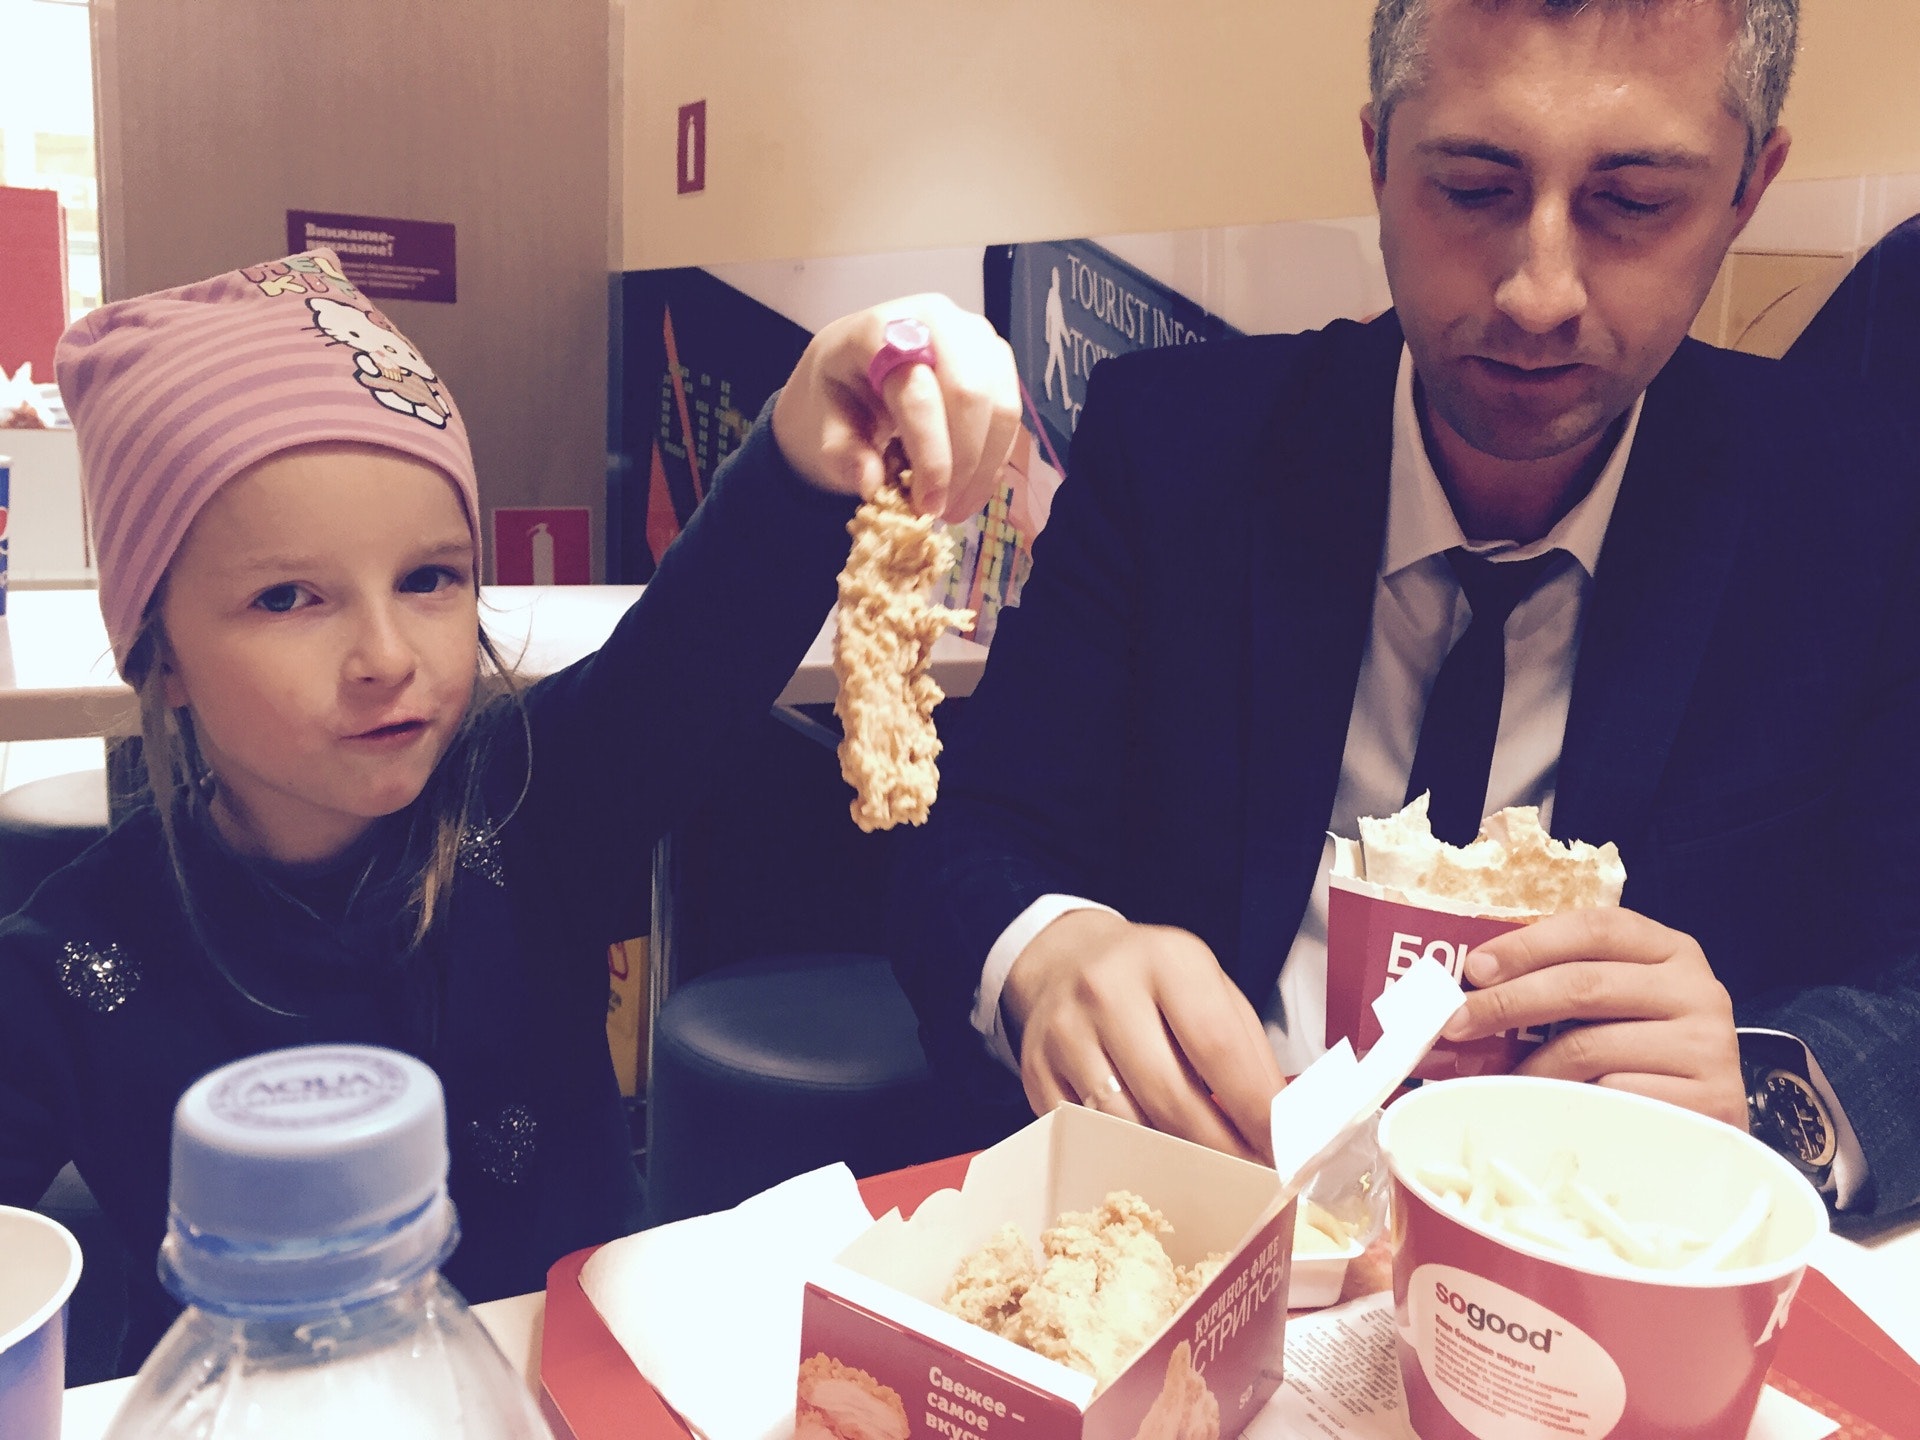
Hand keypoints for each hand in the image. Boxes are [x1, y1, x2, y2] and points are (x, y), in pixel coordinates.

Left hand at [771, 294, 1020, 522]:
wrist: (854, 361)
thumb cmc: (839, 390)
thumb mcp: (822, 420)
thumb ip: (842, 452)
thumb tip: (872, 484)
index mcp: (881, 328)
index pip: (919, 394)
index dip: (930, 458)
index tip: (927, 508)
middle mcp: (935, 319)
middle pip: (971, 394)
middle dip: (964, 464)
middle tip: (945, 512)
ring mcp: (974, 335)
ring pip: (1001, 405)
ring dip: (985, 467)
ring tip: (959, 509)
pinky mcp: (997, 358)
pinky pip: (1011, 413)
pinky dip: (996, 458)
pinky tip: (973, 489)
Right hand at [1002, 910, 1286, 1161]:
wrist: (1068, 959)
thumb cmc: (1153, 983)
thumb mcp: (1208, 989)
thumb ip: (1244, 1049)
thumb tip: (1278, 1125)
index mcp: (1168, 962)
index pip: (1218, 1047)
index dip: (1253, 1110)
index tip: (1279, 1152)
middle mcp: (1108, 989)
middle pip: (1171, 1096)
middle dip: (1220, 1150)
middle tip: (1250, 1179)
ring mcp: (1065, 1030)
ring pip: (1126, 1123)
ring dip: (1174, 1160)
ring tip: (1207, 1175)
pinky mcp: (1035, 1069)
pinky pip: (1088, 1132)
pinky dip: (1124, 1154)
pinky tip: (1152, 1158)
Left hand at [1441, 907, 1746, 1127]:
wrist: (1712, 1125)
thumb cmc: (1645, 1055)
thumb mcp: (1616, 1004)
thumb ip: (1565, 981)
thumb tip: (1472, 986)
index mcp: (1670, 951)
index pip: (1594, 928)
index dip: (1528, 944)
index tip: (1474, 969)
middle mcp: (1699, 990)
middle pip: (1584, 984)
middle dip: (1508, 1002)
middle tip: (1456, 1024)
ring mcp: (1708, 1047)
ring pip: (1590, 1047)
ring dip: (1530, 1066)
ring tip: (1500, 1078)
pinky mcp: (1709, 1103)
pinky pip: (1613, 1098)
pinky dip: (1569, 1103)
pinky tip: (1551, 1109)